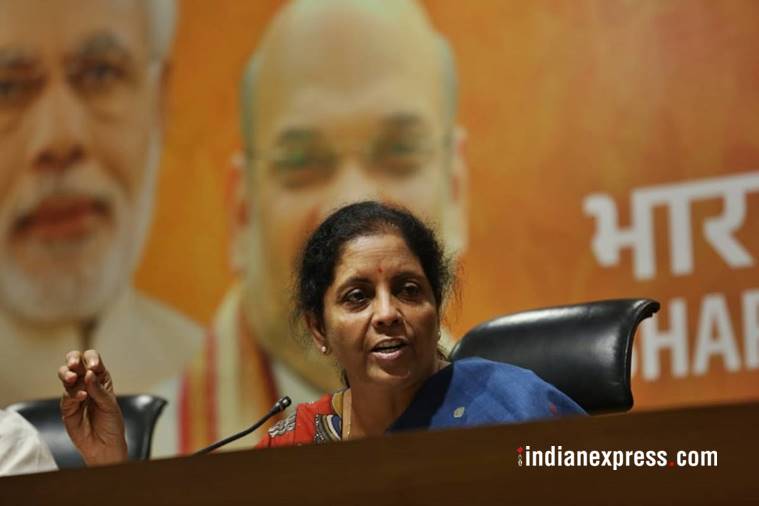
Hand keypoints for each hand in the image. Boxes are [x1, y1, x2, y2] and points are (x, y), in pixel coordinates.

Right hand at [58, 350, 127, 465]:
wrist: (105, 445)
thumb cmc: (111, 424)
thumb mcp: (110, 404)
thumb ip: (98, 390)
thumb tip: (88, 373)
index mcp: (100, 378)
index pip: (93, 360)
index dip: (91, 359)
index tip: (94, 367)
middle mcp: (86, 383)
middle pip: (74, 363)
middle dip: (72, 360)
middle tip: (74, 365)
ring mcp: (75, 394)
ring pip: (65, 376)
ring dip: (67, 375)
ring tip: (72, 379)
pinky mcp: (67, 407)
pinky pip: (66, 396)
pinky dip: (72, 394)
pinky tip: (81, 396)